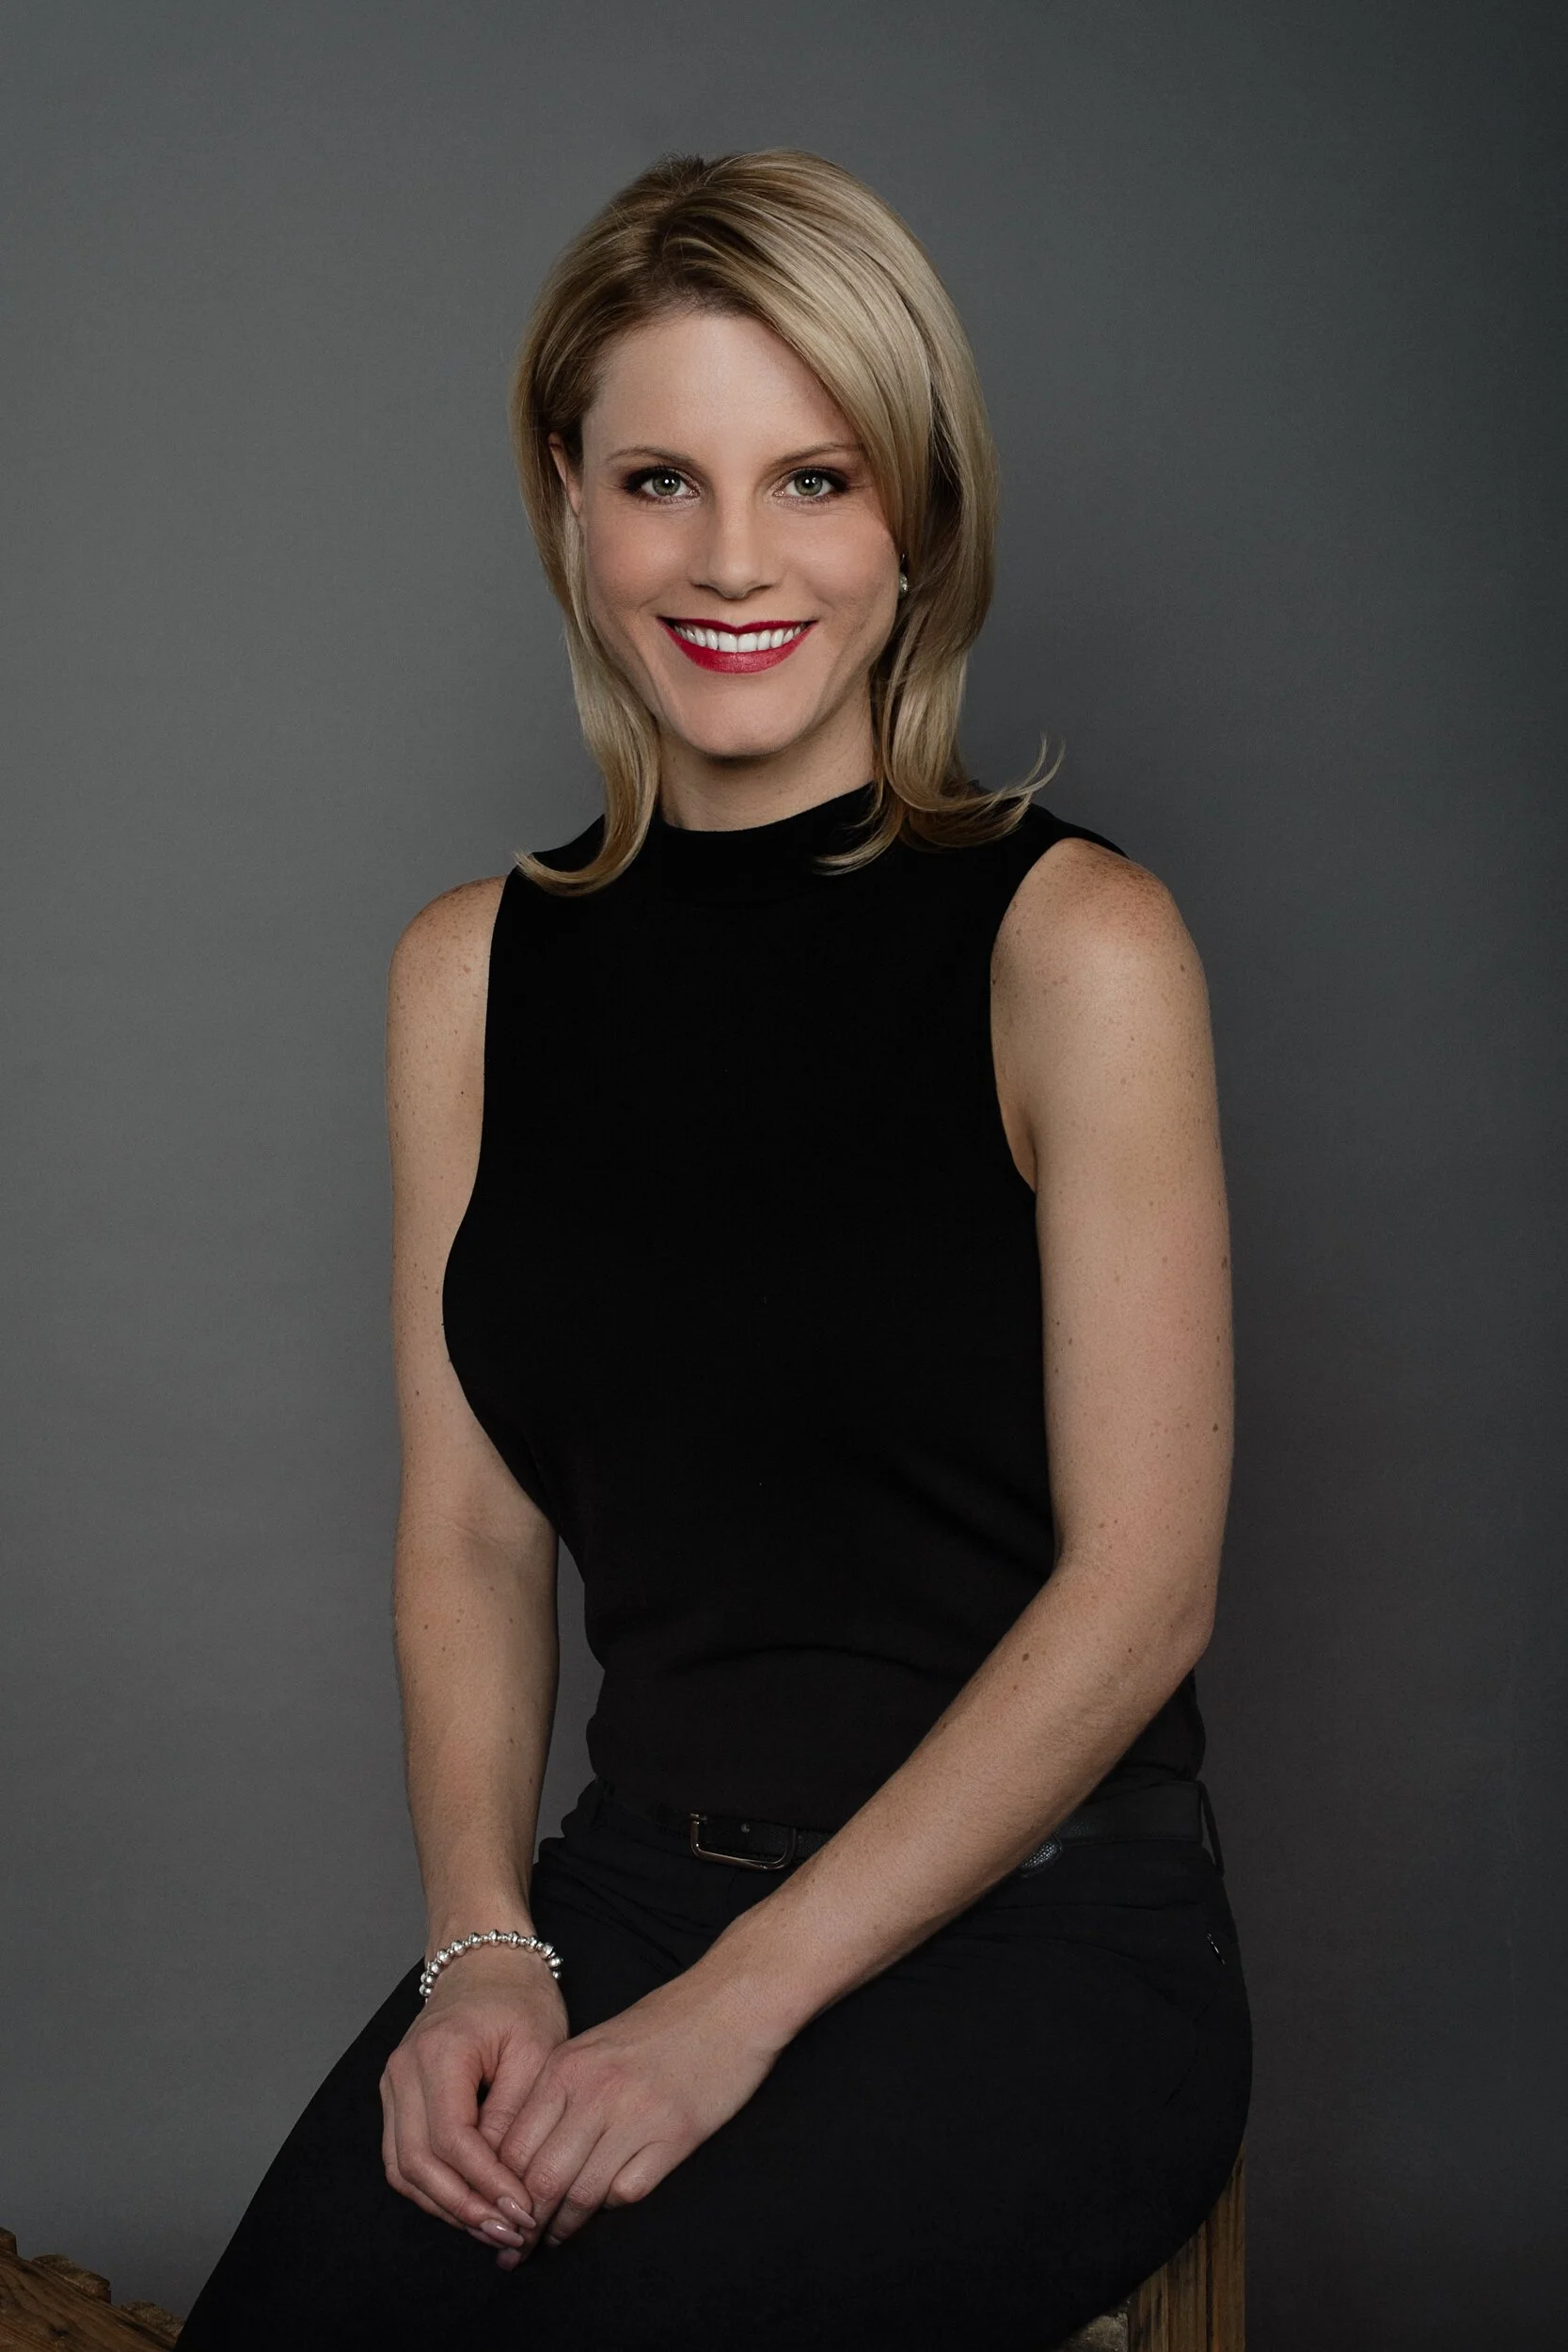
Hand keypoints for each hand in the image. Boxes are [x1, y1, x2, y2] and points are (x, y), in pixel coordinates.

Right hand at [379, 1948, 569, 2266]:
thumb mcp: (536, 2049)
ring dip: (446, 2207)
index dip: (488, 2184)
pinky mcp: (396, 2096)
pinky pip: (402, 2157)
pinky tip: (468, 2206)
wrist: (487, 1962)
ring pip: (404, 2168)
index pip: (454, 2140)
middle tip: (510, 2234)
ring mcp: (392, 2084)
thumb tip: (504, 2179)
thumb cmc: (519, 1999)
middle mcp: (403, 2070)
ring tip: (492, 2230)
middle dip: (466, 2208)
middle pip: (419, 2162)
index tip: (524, 2210)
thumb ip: (515, 2114)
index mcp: (439, 2052)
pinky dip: (431, 2189)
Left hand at [485, 1964, 784, 2255]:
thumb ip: (561, 2092)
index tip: (495, 2215)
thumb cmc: (664, 2023)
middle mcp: (593, 2092)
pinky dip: (612, 2208)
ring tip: (552, 2243)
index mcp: (566, 2067)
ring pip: (579, 2195)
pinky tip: (606, 2209)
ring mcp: (634, 2115)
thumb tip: (526, 2157)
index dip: (498, 2191)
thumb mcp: (597, 2044)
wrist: (732, 2001)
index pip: (512, 2147)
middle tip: (515, 2248)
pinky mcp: (674, 2136)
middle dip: (523, 2223)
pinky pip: (627, 2193)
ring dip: (562, 2228)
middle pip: (539, 2179)